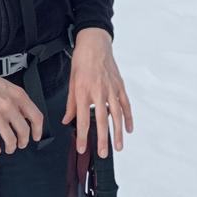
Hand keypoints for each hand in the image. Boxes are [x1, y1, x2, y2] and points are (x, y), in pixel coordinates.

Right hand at [0, 57, 43, 154]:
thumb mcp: (8, 86)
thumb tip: (24, 116)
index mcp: (18, 96)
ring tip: (8, 148)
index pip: (36, 117)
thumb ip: (18, 100)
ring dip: (10, 147)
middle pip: (24, 131)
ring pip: (10, 140)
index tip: (35, 137)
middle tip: (20, 144)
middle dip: (23, 142)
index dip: (38, 130)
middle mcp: (10, 107)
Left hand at [60, 28, 133, 158]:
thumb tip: (67, 120)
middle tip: (102, 153)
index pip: (82, 119)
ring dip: (118, 133)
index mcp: (83, 91)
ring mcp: (111, 89)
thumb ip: (71, 104)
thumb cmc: (82, 61)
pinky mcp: (120, 86)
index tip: (82, 148)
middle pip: (102, 120)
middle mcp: (99, 92)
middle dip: (102, 139)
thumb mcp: (71, 82)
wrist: (95, 43)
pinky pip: (126, 105)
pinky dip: (128, 118)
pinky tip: (129, 129)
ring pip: (117, 115)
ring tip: (118, 147)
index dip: (82, 136)